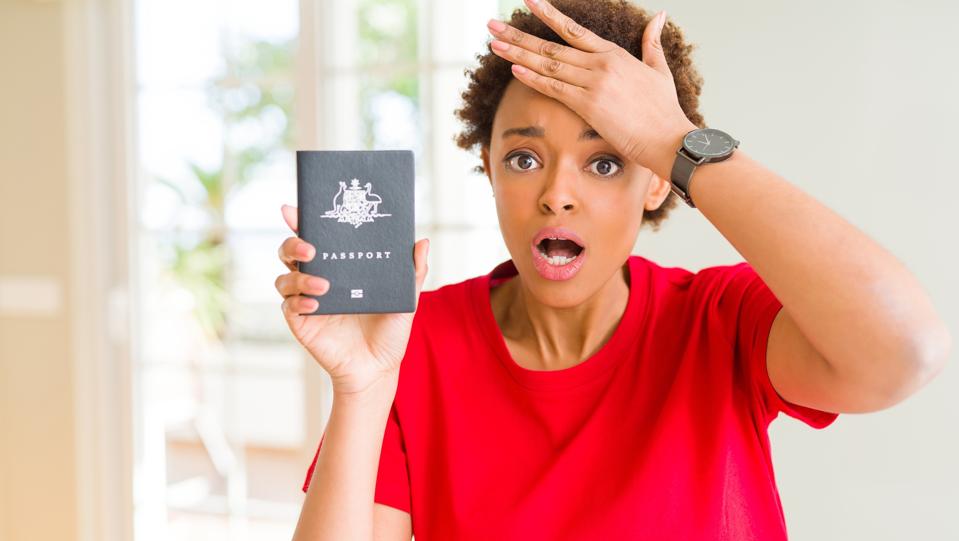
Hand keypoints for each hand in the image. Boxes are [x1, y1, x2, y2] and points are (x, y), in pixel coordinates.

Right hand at [274, 204, 429, 394]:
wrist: (379, 367)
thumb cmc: (390, 330)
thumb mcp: (406, 298)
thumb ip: (413, 271)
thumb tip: (422, 241)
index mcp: (339, 265)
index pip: (315, 236)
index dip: (301, 220)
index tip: (295, 209)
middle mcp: (318, 278)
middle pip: (289, 251)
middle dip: (293, 242)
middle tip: (311, 247)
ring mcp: (307, 299)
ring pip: (284, 277)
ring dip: (299, 276)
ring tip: (325, 284)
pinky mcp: (301, 322)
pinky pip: (288, 305)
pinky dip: (298, 302)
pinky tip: (315, 304)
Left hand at [485, 0, 696, 172]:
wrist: (669, 138)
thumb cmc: (664, 110)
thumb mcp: (659, 69)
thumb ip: (652, 42)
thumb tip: (659, 15)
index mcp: (613, 54)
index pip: (573, 29)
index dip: (548, 14)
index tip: (527, 1)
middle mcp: (600, 64)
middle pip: (551, 45)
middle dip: (518, 35)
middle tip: (492, 26)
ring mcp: (593, 84)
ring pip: (548, 64)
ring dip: (517, 55)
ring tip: (493, 45)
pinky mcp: (589, 106)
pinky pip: (554, 89)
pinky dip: (533, 78)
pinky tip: (513, 70)